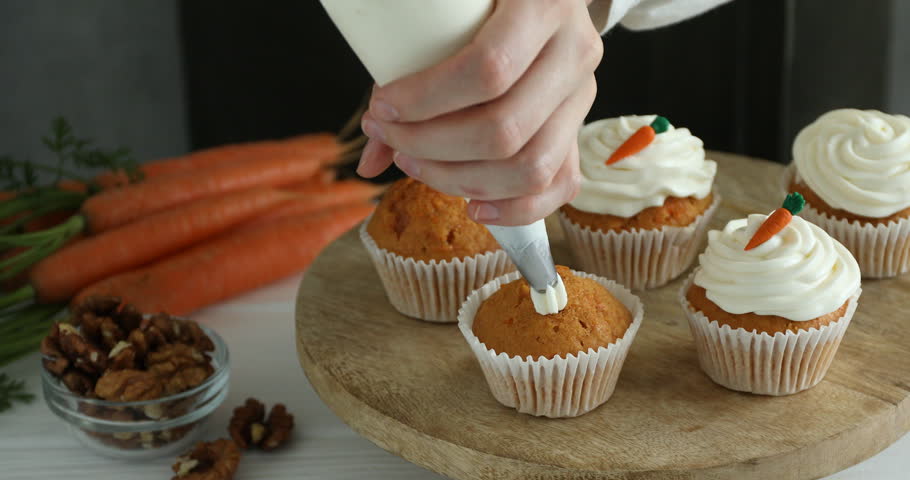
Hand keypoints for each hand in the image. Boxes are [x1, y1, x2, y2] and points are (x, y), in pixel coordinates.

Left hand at [356, 0, 601, 225]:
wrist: (540, 2)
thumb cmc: (481, 8)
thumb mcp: (447, 18)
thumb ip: (407, 72)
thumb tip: (369, 162)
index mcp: (544, 6)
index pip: (488, 70)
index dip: (425, 100)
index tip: (382, 110)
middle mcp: (573, 53)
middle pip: (504, 129)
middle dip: (432, 147)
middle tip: (393, 142)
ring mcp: (582, 96)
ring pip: (531, 167)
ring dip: (462, 181)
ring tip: (418, 166)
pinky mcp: (580, 130)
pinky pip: (559, 186)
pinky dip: (514, 209)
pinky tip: (473, 207)